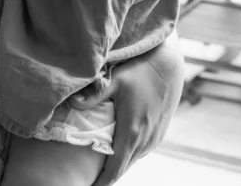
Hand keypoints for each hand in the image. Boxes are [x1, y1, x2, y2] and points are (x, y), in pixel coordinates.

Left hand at [68, 39, 184, 184]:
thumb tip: (71, 103)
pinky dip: (128, 156)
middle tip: (88, 178)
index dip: (101, 182)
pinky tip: (118, 150)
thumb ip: (93, 96)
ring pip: (132, 161)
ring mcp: (154, 138)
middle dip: (106, 176)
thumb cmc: (140, 72)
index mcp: (131, 132)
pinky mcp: (159, 135)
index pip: (115, 170)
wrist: (169, 66)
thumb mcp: (114, 82)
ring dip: (118, 165)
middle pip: (122, 169)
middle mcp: (145, 140)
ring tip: (100, 167)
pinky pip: (141, 153)